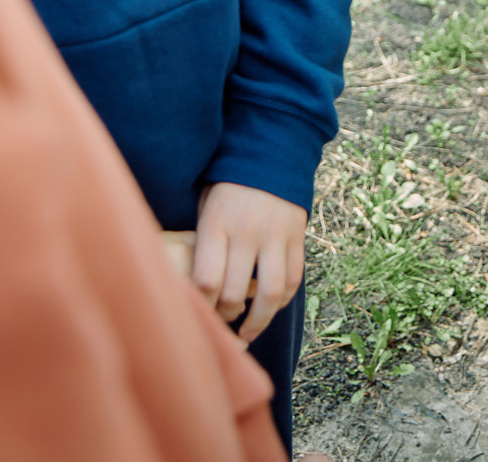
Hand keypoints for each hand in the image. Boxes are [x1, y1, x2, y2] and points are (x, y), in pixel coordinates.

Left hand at [192, 182, 306, 343]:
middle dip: (225, 316)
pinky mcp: (298, 236)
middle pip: (234, 292)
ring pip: (270, 292)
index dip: (202, 307)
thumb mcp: (204, 206)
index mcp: (217, 224)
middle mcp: (247, 231)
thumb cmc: (226, 186)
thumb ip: (201, 244)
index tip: (198, 314)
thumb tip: (190, 288)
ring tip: (247, 334)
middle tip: (221, 323)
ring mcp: (276, 235)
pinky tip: (270, 308)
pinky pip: (293, 279)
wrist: (270, 152)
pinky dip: (282, 301)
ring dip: (258, 321)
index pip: (207, 280)